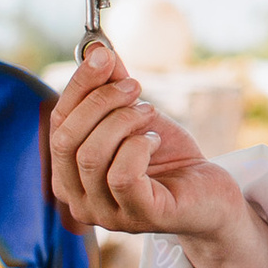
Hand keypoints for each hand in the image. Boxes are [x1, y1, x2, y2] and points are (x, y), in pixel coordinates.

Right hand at [48, 42, 267, 267]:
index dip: (77, 86)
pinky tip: (154, 141)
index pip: (57, 125)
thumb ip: (112, 87)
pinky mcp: (138, 217)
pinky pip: (122, 175)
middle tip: (133, 85)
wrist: (210, 192)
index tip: (101, 54)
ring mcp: (106, 215)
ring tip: (149, 112)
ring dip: (123, 121)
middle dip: (99, 102)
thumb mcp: (136, 115)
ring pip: (91, 157)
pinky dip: (138, 146)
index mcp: (69, 174)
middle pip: (65, 141)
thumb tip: (97, 50)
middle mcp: (78, 200)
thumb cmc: (167, 157)